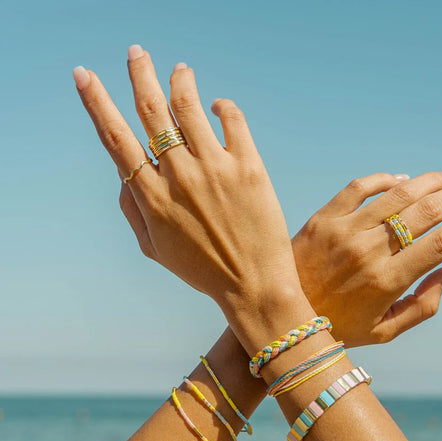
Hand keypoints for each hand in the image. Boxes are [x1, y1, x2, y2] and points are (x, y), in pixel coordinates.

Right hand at [73, 47, 302, 331]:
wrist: (253, 285)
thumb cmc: (202, 269)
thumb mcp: (154, 249)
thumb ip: (131, 210)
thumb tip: (124, 171)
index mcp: (151, 196)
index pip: (116, 138)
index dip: (96, 103)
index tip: (85, 77)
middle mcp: (179, 176)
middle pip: (150, 109)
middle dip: (138, 73)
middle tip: (136, 52)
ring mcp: (215, 168)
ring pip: (189, 105)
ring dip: (180, 80)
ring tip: (179, 69)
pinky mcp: (248, 167)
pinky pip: (232, 119)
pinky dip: (222, 105)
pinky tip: (218, 105)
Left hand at [293, 170, 441, 346]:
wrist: (280, 317)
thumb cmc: (336, 328)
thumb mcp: (385, 331)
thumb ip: (425, 304)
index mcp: (388, 280)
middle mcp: (369, 251)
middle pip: (426, 211)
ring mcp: (343, 231)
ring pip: (397, 194)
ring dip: (430, 182)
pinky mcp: (322, 219)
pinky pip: (358, 188)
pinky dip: (384, 179)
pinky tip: (401, 181)